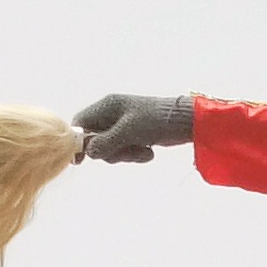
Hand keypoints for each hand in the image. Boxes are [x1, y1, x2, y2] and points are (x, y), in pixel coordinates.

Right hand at [73, 92, 196, 162]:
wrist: (187, 122)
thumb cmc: (156, 120)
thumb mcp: (129, 131)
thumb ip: (107, 142)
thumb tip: (89, 153)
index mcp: (107, 106)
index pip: (82, 122)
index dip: (80, 140)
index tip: (81, 159)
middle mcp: (113, 115)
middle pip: (96, 139)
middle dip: (111, 150)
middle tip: (127, 151)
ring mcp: (124, 126)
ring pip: (112, 148)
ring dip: (127, 154)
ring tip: (143, 150)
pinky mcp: (136, 136)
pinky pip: (127, 151)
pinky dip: (137, 154)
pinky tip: (149, 151)